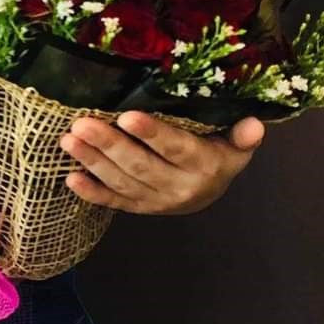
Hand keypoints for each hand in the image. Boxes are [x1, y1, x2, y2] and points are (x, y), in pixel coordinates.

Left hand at [59, 111, 265, 215]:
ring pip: (122, 182)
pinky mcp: (138, 208)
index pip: (176, 148)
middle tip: (81, 123)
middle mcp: (179, 187)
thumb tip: (255, 123)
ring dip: (93, 162)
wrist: (209, 194)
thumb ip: (242, 136)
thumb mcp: (235, 146)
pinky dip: (91, 192)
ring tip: (68, 140)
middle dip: (109, 144)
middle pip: (140, 166)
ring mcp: (156, 201)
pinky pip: (113, 202)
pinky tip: (70, 177)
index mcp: (204, 166)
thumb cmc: (218, 155)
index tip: (126, 116)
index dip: (153, 134)